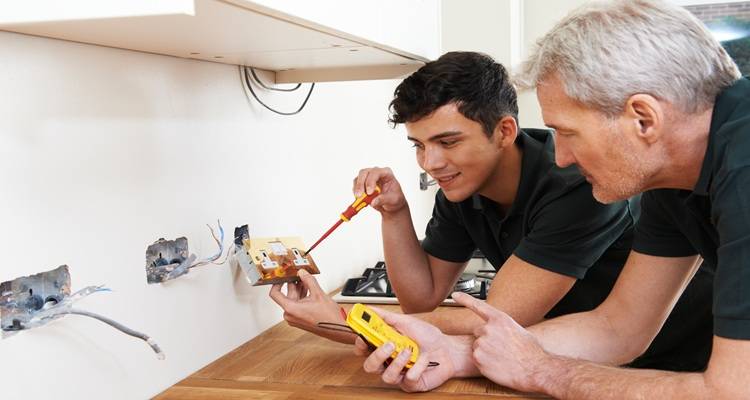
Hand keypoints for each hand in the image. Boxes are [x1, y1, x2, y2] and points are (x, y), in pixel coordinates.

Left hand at [269, 269, 355, 343]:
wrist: (338, 329)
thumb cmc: (329, 317)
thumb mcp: (318, 294)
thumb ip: (308, 280)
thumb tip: (302, 273)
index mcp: (291, 309)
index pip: (275, 293)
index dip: (277, 283)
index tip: (282, 276)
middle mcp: (290, 315)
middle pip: (287, 295)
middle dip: (294, 284)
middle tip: (299, 274)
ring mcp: (295, 318)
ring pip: (294, 299)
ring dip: (300, 290)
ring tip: (307, 280)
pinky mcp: (301, 319)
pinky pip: (298, 305)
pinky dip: (303, 297)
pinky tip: (310, 289)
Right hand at [352, 167, 406, 215]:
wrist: (391, 204)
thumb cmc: (394, 198)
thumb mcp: (393, 199)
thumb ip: (384, 199)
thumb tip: (373, 202)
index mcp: (386, 173)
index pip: (376, 172)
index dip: (371, 181)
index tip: (369, 193)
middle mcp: (376, 172)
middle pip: (364, 172)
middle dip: (360, 184)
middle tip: (359, 195)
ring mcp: (368, 177)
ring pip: (358, 178)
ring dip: (357, 189)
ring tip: (360, 199)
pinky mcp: (362, 183)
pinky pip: (356, 186)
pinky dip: (355, 192)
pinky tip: (359, 199)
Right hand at [354, 306, 472, 391]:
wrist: (448, 349)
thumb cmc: (428, 336)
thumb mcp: (406, 321)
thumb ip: (386, 317)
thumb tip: (368, 309)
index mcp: (385, 345)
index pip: (364, 349)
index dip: (360, 344)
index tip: (364, 336)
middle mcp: (389, 361)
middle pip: (369, 366)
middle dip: (377, 356)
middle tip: (390, 344)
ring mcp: (399, 374)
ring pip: (386, 376)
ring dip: (398, 362)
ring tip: (410, 351)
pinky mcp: (410, 384)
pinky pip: (407, 379)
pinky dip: (417, 367)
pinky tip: (424, 360)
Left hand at [452, 292, 548, 392]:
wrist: (535, 369)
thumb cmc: (531, 351)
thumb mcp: (518, 330)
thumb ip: (503, 327)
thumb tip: (498, 329)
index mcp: (499, 319)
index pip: (478, 305)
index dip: (465, 299)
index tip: (455, 295)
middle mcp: (488, 329)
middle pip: (478, 332)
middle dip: (486, 339)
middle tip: (501, 348)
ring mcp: (482, 344)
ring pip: (477, 346)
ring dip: (485, 352)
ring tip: (502, 358)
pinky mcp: (478, 358)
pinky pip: (477, 359)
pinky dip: (484, 363)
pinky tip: (498, 365)